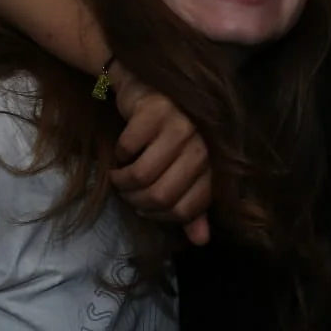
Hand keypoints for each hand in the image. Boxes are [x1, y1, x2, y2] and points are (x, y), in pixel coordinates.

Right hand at [109, 65, 213, 244]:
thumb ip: (192, 207)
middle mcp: (201, 146)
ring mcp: (180, 126)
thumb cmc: (167, 137)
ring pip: (142, 175)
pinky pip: (128, 148)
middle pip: (161, 196)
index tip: (145, 208)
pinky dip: (119, 153)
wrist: (151, 89)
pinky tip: (122, 149)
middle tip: (126, 192)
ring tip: (119, 175)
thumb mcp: (182, 172)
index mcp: (211, 166)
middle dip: (135, 200)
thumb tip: (201, 241)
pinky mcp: (156, 110)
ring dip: (122, 181)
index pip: (187, 210)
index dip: (160, 216)